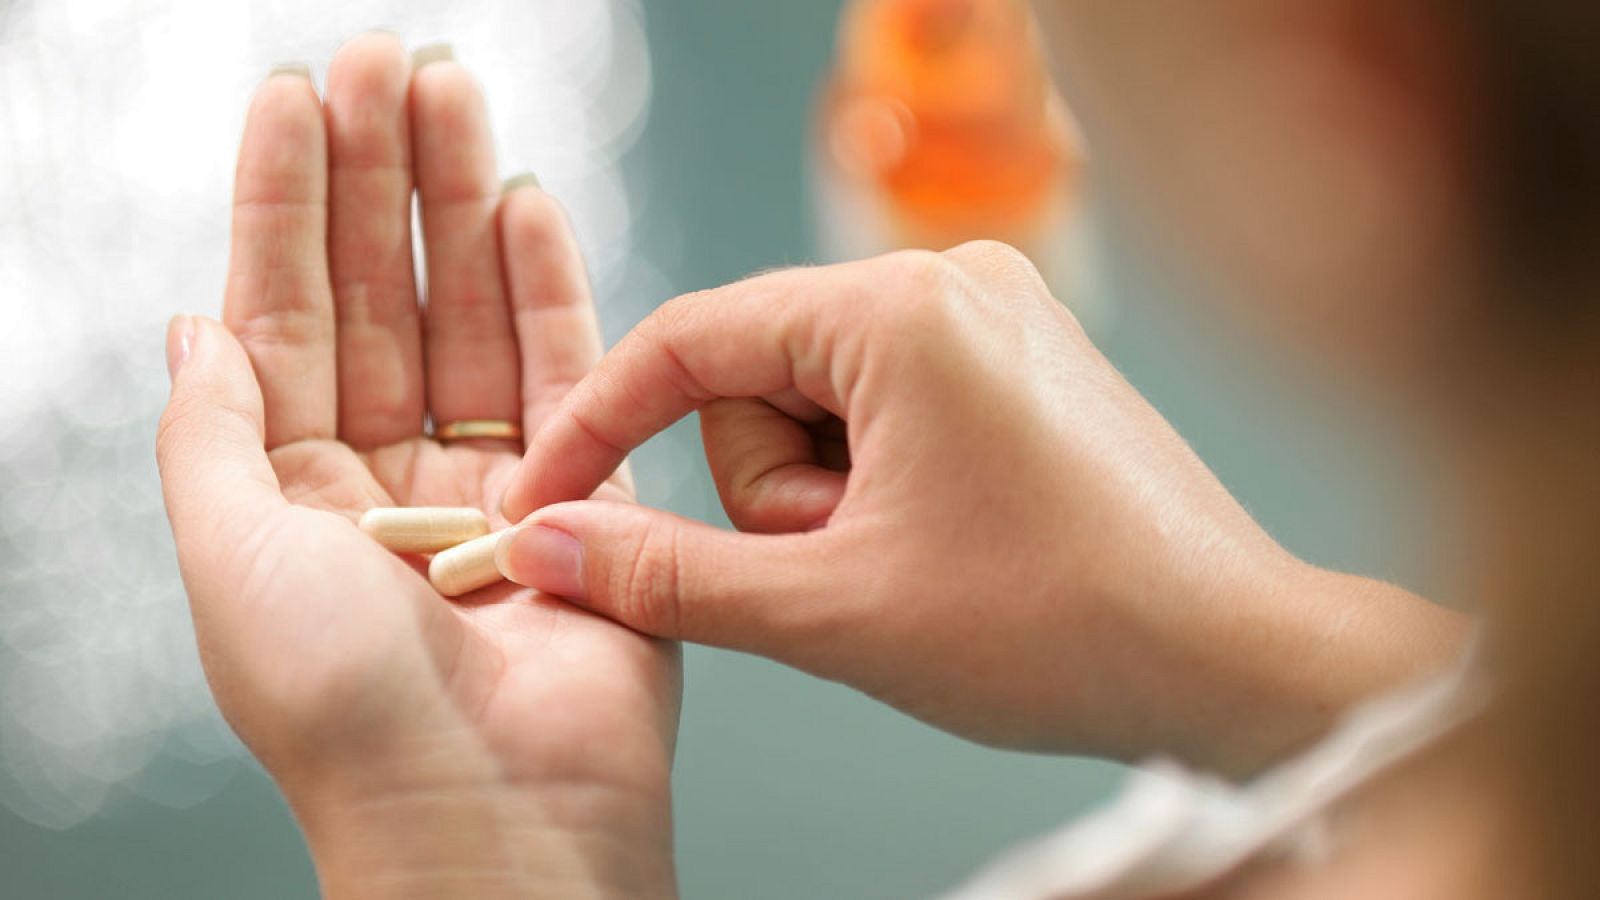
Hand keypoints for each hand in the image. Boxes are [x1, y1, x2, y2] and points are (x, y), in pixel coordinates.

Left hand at [156, 35, 676, 896]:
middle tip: (388, 61)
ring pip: (473, 312)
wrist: (495, 814)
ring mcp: (491, 480)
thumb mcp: (229, 557)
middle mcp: (389, 476)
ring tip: (454, 93)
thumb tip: (190, 325)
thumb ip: (211, 431)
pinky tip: (527, 202)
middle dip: (380, 175)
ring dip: (461, 202)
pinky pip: (569, 367)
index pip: (283, 314)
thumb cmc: (346, 712)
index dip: (286, 202)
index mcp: (291, 493)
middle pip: (382, 293)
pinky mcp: (587, 493)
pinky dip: (549, 283)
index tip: (296, 97)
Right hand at [498, 241, 1468, 775]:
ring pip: (820, 401)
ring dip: (826, 500)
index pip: (689, 340)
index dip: (598, 427)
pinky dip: (874, 484)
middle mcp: (951, 280)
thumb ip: (668, 575)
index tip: (544, 501)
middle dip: (772, 492)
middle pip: (758, 376)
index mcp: (899, 309)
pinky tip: (936, 544)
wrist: (1234, 659)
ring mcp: (995, 315)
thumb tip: (546, 547)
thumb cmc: (1064, 626)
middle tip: (843, 569)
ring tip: (904, 565)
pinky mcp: (1020, 361)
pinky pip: (886, 408)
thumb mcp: (832, 611)